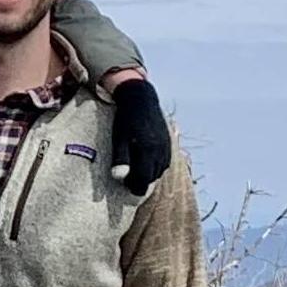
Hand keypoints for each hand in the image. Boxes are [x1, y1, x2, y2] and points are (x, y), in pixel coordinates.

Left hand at [109, 78, 170, 196]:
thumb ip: (120, 159)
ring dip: (149, 174)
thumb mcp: (118, 139)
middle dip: (141, 181)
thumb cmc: (125, 120)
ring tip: (135, 172)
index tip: (126, 185)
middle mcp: (160, 150)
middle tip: (128, 181)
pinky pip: (165, 161)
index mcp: (148, 150)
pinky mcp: (168, 142)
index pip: (144, 178)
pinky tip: (145, 163)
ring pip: (160, 170)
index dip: (135, 185)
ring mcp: (166, 146)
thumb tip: (118, 177)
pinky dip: (156, 166)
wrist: (140, 100)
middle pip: (153, 176)